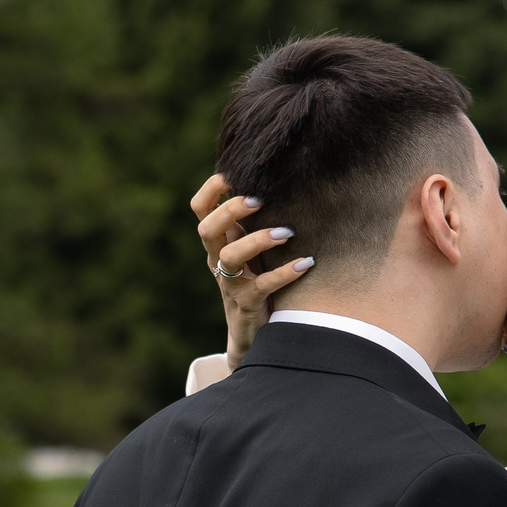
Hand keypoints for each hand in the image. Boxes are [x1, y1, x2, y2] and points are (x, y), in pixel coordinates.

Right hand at [191, 174, 313, 369]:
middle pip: (207, 229)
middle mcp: (218, 260)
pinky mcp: (247, 304)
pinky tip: (306, 263)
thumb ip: (253, 222)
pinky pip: (262, 286)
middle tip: (258, 202)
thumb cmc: (256, 279)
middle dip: (230, 211)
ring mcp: (231, 283)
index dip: (211, 189)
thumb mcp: (250, 248)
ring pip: (230, 257)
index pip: (199, 209)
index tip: (233, 175)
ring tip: (286, 233)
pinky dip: (285, 273)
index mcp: (218, 242)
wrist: (252, 331)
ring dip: (257, 240)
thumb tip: (277, 180)